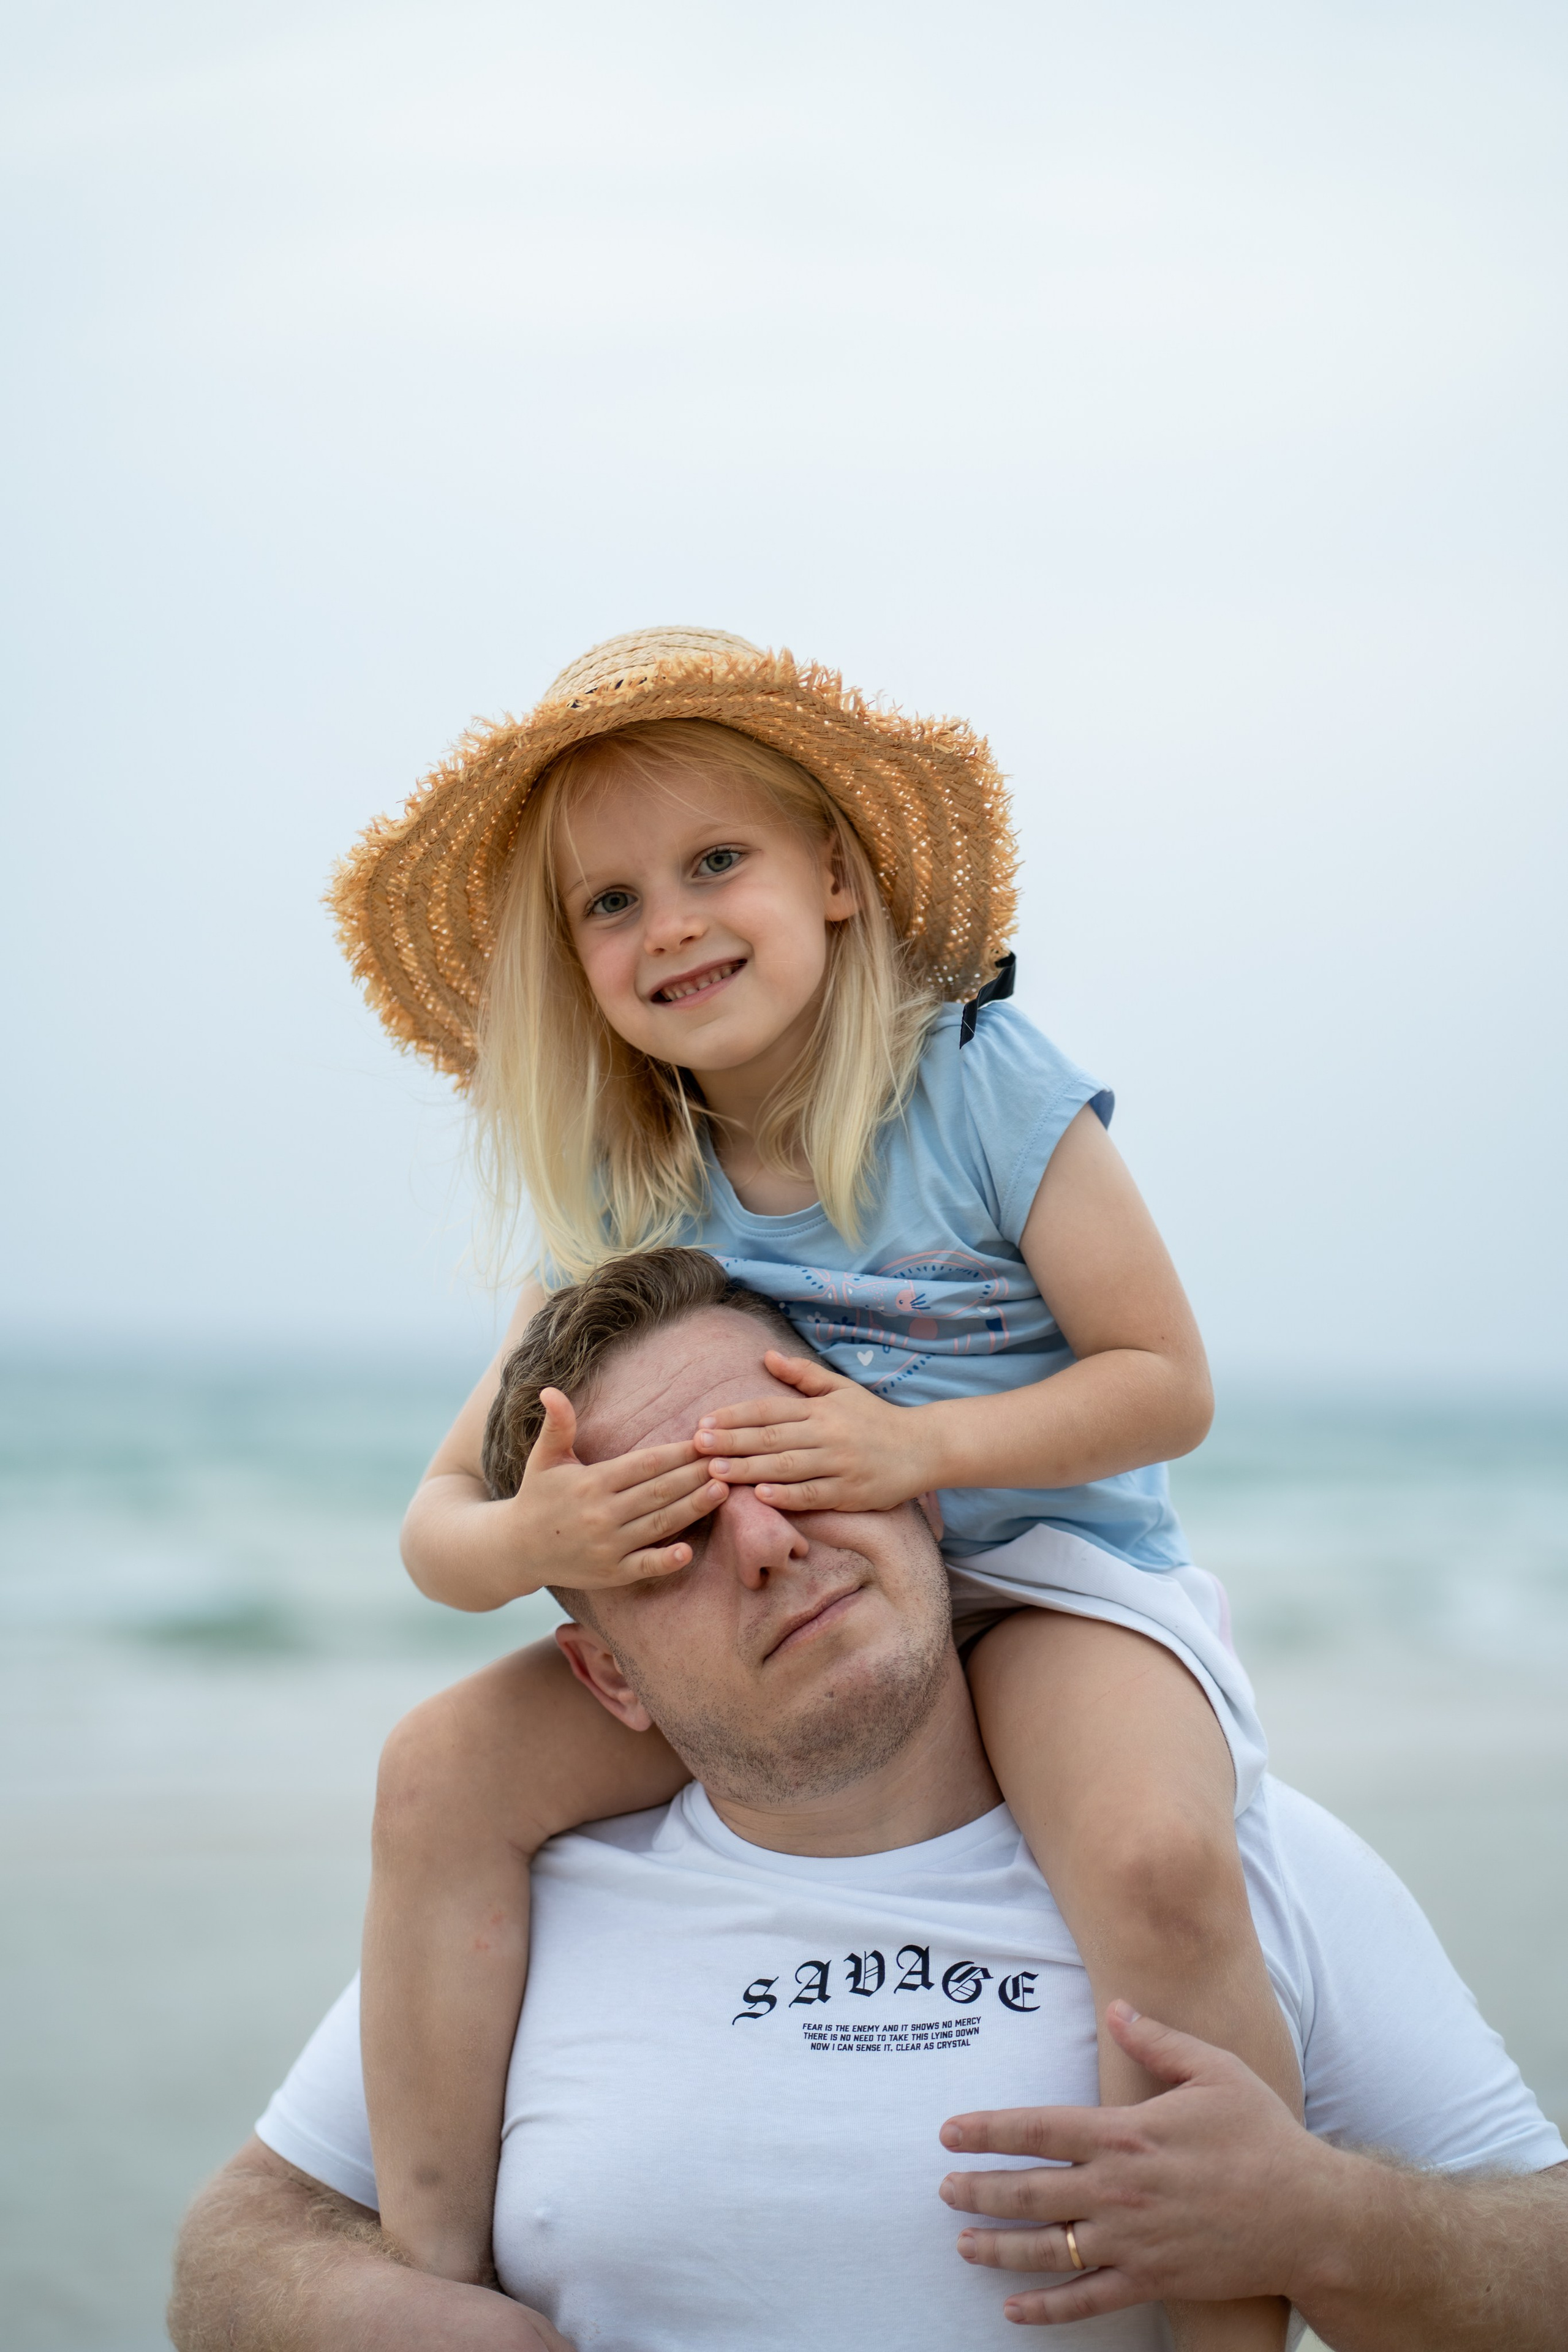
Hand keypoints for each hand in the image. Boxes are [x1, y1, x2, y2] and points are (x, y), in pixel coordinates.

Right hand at [510, 1388, 727, 1589]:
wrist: (516, 1549)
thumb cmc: (538, 1497)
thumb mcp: (544, 1458)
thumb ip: (557, 1425)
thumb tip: (550, 1389)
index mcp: (591, 1483)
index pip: (644, 1463)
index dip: (677, 1452)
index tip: (705, 1440)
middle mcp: (601, 1514)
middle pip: (659, 1491)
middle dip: (695, 1474)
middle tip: (728, 1460)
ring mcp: (607, 1546)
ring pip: (659, 1524)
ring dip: (693, 1507)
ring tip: (723, 1490)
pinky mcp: (610, 1574)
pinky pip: (643, 1567)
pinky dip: (665, 1561)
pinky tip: (688, 1551)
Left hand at [693, 1349, 929, 1511]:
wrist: (922, 1448)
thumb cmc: (874, 1419)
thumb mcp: (841, 1389)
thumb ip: (802, 1375)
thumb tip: (766, 1356)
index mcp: (821, 1409)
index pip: (769, 1410)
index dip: (735, 1416)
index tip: (704, 1421)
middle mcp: (827, 1435)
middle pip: (771, 1438)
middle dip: (731, 1442)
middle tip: (697, 1446)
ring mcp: (838, 1465)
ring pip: (786, 1467)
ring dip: (748, 1469)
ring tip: (715, 1471)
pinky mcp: (849, 1493)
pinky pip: (813, 1495)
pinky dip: (787, 1496)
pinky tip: (761, 1496)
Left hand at [938, 2003, 1334, 2325]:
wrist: (1310, 2217)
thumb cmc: (1262, 2136)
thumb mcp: (1215, 2071)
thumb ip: (1158, 2040)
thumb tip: (1117, 2008)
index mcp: (1128, 2133)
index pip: (1039, 2128)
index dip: (988, 2130)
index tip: (949, 2132)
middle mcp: (1119, 2190)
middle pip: (1030, 2192)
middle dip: (979, 2191)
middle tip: (943, 2189)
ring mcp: (1132, 2241)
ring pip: (1048, 2249)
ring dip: (998, 2248)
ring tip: (962, 2243)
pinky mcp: (1152, 2281)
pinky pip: (1087, 2301)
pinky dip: (1046, 2309)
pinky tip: (1014, 2310)